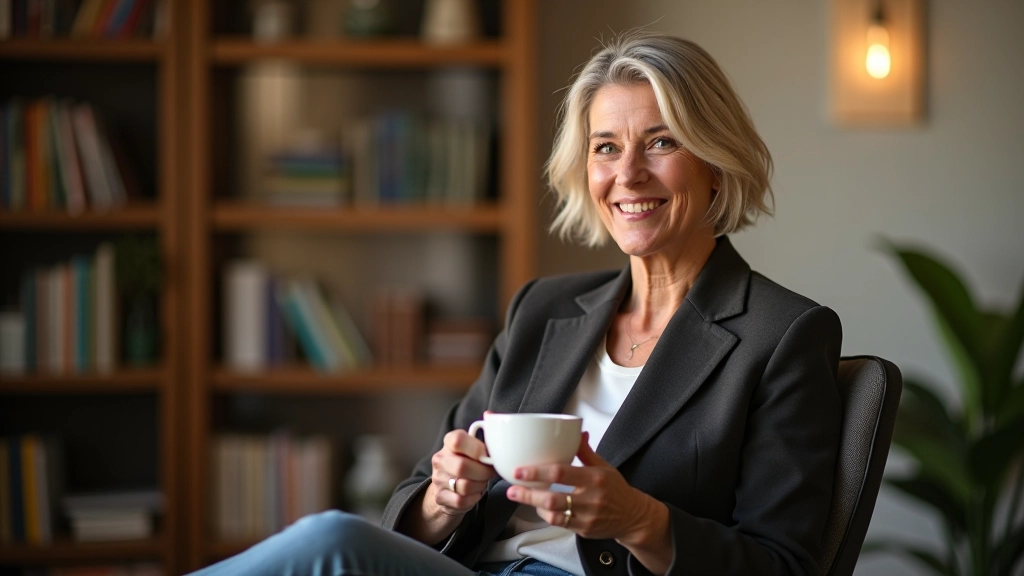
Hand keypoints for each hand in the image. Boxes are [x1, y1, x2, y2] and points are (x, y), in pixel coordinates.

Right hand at [425, 425, 496, 517]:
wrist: (448, 487)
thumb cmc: (468, 462)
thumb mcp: (474, 446)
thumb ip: (485, 433)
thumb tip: (490, 414)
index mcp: (449, 442)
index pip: (457, 440)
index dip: (476, 449)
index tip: (487, 456)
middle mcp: (440, 459)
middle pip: (461, 467)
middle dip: (483, 472)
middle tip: (490, 473)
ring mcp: (438, 479)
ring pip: (464, 486)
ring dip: (480, 486)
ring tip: (482, 482)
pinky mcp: (440, 497)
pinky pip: (461, 501)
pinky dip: (473, 498)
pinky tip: (475, 493)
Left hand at [505, 432, 663, 543]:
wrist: (633, 517)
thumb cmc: (616, 489)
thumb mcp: (605, 466)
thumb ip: (586, 451)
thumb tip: (576, 431)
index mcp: (594, 478)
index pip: (561, 473)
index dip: (538, 472)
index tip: (519, 470)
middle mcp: (590, 499)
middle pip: (553, 498)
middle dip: (529, 494)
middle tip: (511, 489)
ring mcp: (586, 517)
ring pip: (554, 515)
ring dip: (534, 506)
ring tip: (521, 497)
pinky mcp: (583, 530)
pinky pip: (560, 524)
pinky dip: (547, 516)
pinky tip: (539, 508)